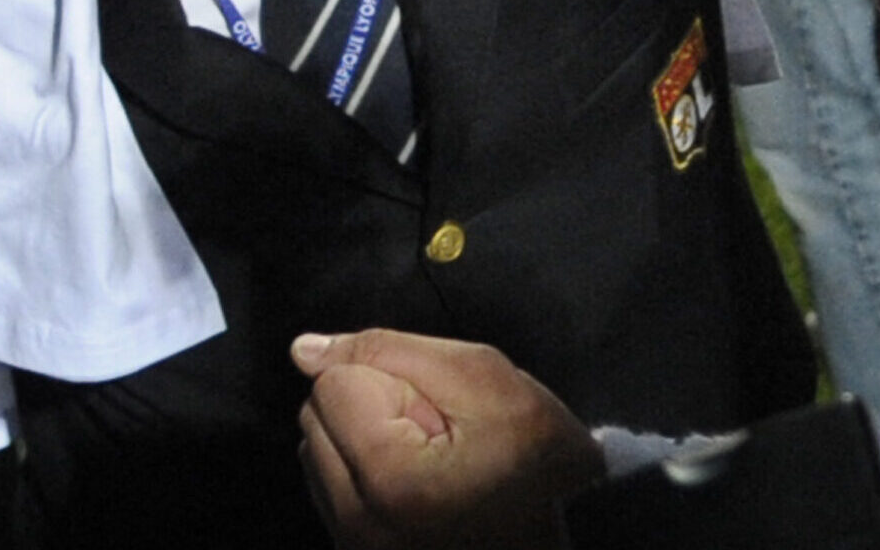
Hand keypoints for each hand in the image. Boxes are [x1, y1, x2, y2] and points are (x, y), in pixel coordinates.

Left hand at [292, 329, 603, 549]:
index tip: (443, 410)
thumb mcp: (485, 379)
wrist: (575, 534)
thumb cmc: (541, 461)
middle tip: (439, 431)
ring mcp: (352, 547)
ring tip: (429, 458)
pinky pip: (329, 487)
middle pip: (315, 416)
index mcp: (388, 479)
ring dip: (363, 438)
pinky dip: (364, 471)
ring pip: (316, 450)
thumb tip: (305, 349)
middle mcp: (354, 525)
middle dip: (371, 406)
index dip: (393, 377)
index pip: (333, 382)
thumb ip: (390, 350)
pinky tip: (417, 481)